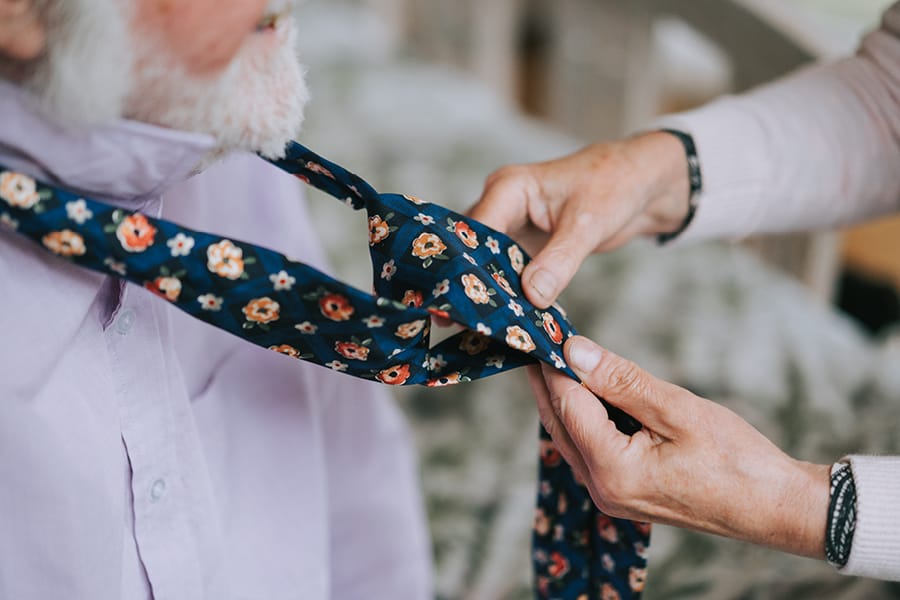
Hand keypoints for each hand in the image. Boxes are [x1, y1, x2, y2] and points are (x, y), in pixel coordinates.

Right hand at [470, 132, 690, 307]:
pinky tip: (502, 320)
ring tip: (471, 326)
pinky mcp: (522, 247)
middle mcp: (502, 206)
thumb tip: (532, 296)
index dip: (465, 265)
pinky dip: (506, 294)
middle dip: (468, 283)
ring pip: (486, 264)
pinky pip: (506, 273)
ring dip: (486, 292)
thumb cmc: (614, 186)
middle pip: (473, 249)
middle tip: (456, 320)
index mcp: (509, 188)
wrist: (639, 185)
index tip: (461, 300)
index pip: (476, 231)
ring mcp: (510, 228)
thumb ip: (560, 260)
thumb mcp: (588, 224)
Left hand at [528, 336, 830, 558]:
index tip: (544, 331)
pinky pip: (588, 449)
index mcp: (612, 470)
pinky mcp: (621, 493)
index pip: (568, 405)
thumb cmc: (736, 459)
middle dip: (548, 381)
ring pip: (570, 436)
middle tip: (539, 340)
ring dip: (563, 398)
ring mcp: (610, 495)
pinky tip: (586, 393)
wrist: (773, 507)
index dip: (554, 366)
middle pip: (559, 423)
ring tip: (557, 358)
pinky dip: (583, 418)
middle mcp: (601, 489)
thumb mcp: (677, 408)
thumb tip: (575, 351)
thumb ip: (621, 380)